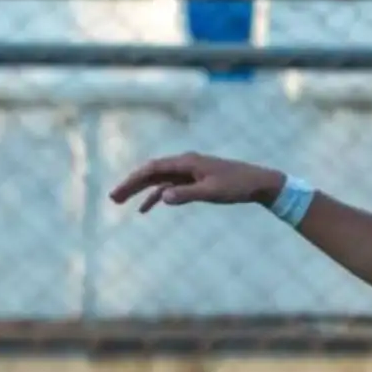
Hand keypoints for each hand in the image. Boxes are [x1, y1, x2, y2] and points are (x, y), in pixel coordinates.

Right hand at [109, 152, 285, 213]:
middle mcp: (184, 164)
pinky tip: (145, 209)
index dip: (133, 180)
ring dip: (139, 190)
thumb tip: (162, 198)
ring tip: (121, 203)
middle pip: (151, 172)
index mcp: (187, 162)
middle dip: (131, 184)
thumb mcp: (212, 192)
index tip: (118, 193)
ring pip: (157, 180)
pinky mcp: (193, 180)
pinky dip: (156, 196)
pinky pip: (168, 186)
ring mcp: (188, 172)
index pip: (153, 169)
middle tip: (112, 198)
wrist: (258, 183)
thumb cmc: (237, 186)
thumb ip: (187, 194)